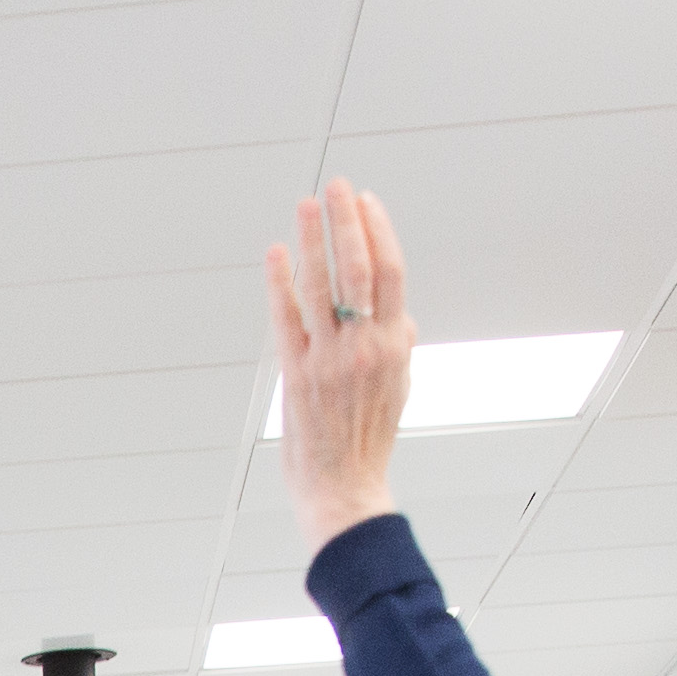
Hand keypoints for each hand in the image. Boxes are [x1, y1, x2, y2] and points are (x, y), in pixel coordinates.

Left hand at [262, 178, 412, 544]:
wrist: (344, 490)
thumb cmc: (370, 441)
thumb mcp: (398, 389)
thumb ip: (399, 346)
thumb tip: (401, 315)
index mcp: (395, 345)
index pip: (391, 273)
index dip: (378, 231)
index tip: (366, 201)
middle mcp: (365, 348)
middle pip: (359, 268)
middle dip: (346, 221)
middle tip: (336, 185)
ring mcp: (329, 360)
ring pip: (322, 286)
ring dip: (312, 240)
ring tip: (304, 204)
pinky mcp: (296, 376)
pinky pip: (287, 319)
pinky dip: (280, 282)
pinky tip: (275, 253)